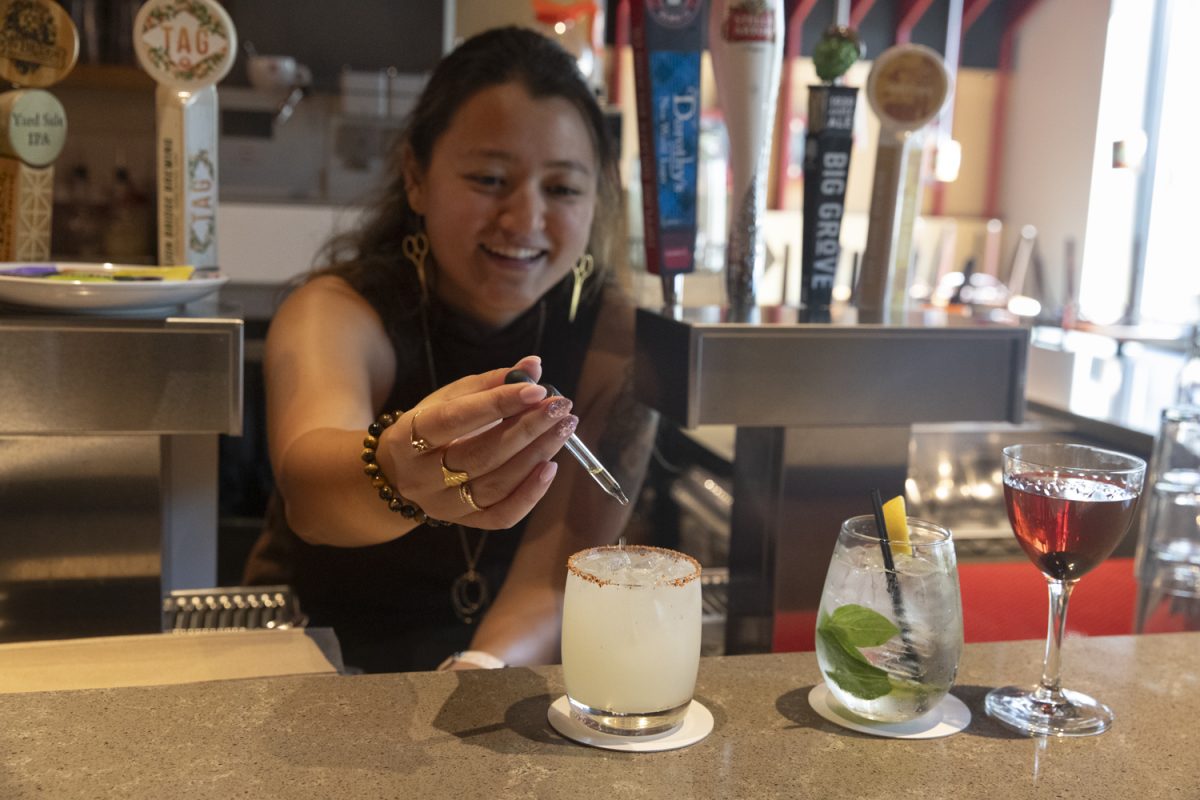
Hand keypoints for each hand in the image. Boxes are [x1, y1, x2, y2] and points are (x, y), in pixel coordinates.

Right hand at [380, 355, 578, 527]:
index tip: (536, 390)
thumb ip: (491, 383)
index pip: (454, 419)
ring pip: (495, 485)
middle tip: (560, 408)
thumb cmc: (431, 428)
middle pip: (480, 456)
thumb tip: (533, 366)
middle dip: (526, 430)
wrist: (401, 475)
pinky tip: (550, 467)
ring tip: (564, 429)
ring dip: (536, 456)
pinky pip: (502, 516)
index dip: (496, 404)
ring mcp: (442, 505)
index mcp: (408, 437)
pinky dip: (530, 494)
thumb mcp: (449, 399)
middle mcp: (421, 477)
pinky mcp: (464, 523)